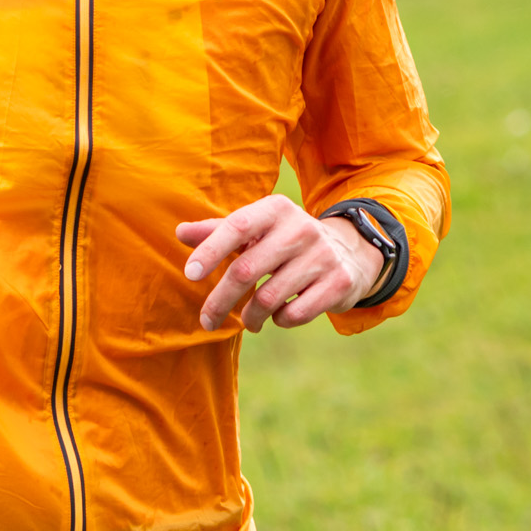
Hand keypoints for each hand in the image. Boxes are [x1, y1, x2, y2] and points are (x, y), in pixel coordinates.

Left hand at [177, 195, 382, 332]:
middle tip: (207, 320)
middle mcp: (301, 229)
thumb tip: (180, 233)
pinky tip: (278, 316)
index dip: (210, 251)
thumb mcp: (256, 229)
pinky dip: (279, 320)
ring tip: (247, 321)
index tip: (189, 275)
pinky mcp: (339, 283)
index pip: (236, 227)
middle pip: (246, 270)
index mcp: (275, 209)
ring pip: (268, 298)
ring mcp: (323, 256)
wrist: (350, 251)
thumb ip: (217, 232)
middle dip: (220, 301)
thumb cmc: (284, 241)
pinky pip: (296, 313)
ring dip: (250, 316)